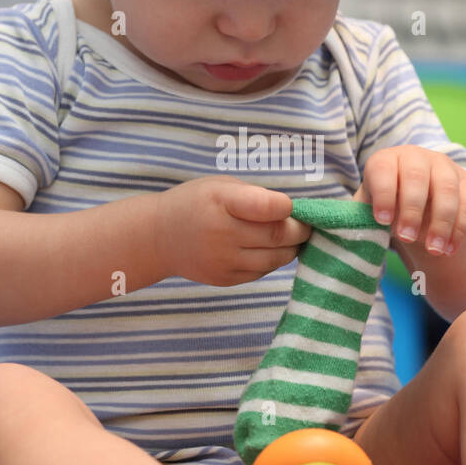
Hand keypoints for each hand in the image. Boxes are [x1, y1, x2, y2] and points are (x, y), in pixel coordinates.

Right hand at [154, 176, 311, 285]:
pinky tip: (269, 250)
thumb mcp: (221, 186)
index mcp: (221, 201)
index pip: (267, 207)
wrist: (160, 237)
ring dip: (291, 248)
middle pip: (278, 236)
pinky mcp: (225, 279)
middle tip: (305, 224)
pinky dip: (273, 261)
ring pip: (276, 259)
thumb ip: (255, 196)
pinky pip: (262, 272)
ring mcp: (223, 260)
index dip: (287, 207)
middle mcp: (221, 233)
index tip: (290, 205)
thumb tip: (294, 213)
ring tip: (292, 238)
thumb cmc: (198, 203)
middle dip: (300, 230)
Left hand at [353, 146, 465, 255]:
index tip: (382, 221)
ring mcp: (443, 166)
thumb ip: (359, 217)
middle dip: (412, 209)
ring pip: (447, 189)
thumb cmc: (386, 206)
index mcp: (386, 160)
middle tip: (407, 238)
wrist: (417, 201)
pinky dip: (461, 227)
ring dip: (442, 222)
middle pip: (417, 177)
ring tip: (434, 250)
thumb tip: (348, 236)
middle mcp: (415, 157)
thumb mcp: (370, 208)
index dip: (383, 194)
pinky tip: (450, 249)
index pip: (383, 170)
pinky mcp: (465, 181)